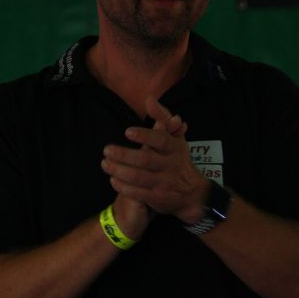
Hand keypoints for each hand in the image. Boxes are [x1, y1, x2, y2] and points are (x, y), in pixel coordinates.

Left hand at [102, 96, 208, 223]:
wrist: (192, 192)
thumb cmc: (177, 159)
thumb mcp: (175, 137)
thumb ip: (162, 118)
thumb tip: (149, 99)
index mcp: (174, 148)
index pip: (160, 140)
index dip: (144, 136)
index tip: (127, 132)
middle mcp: (170, 165)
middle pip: (145, 160)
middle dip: (123, 155)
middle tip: (107, 150)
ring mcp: (165, 183)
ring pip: (139, 177)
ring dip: (119, 171)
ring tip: (105, 164)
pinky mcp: (158, 198)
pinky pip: (138, 193)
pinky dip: (123, 187)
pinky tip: (113, 180)